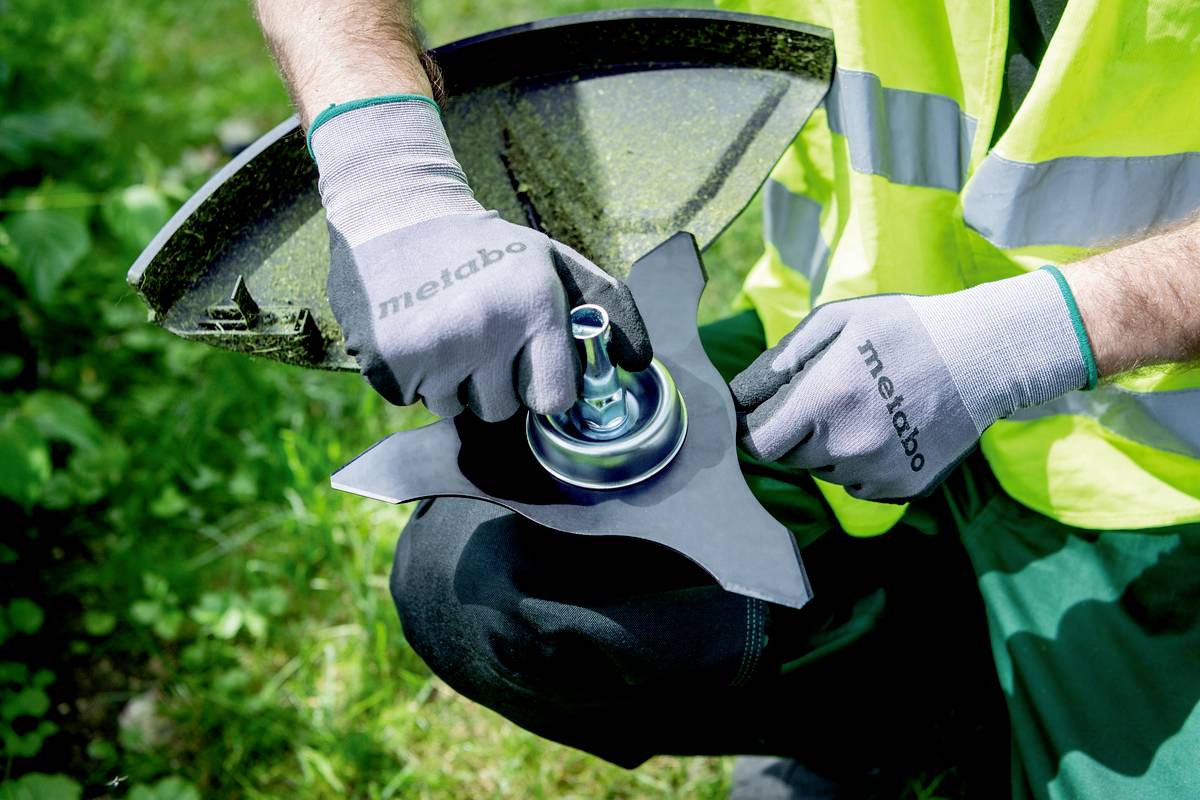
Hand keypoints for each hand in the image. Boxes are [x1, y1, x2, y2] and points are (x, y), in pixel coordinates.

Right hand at [311, 98, 649, 419]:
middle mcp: (486, 328)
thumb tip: (638, 362)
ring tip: (447, 326)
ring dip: (454, 381)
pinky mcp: (387, 361)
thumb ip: (609, 309)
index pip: (555, 399)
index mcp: (536, 304)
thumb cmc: (487, 248)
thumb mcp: (555, 262)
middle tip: (481, 333)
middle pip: (503, 411)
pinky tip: (416, 330)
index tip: (528, 358)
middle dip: (496, 383)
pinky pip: (414, 400)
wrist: (396, 211)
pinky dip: (416, 375)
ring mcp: (433, 347)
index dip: (543, 383)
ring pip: (456, 410)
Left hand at [729, 270, 1092, 500]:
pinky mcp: (904, 488)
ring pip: (826, 471)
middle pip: (791, 458)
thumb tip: (742, 393)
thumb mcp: (838, 321)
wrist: (984, 355)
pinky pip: (860, 485)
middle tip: (830, 398)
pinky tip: (889, 429)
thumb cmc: (904, 329)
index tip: (762, 418)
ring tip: (866, 408)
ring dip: (831, 448)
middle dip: (797, 432)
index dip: (755, 431)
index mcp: (825, 401)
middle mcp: (848, 445)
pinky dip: (863, 464)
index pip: (760, 443)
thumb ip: (784, 358)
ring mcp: (879, 472)